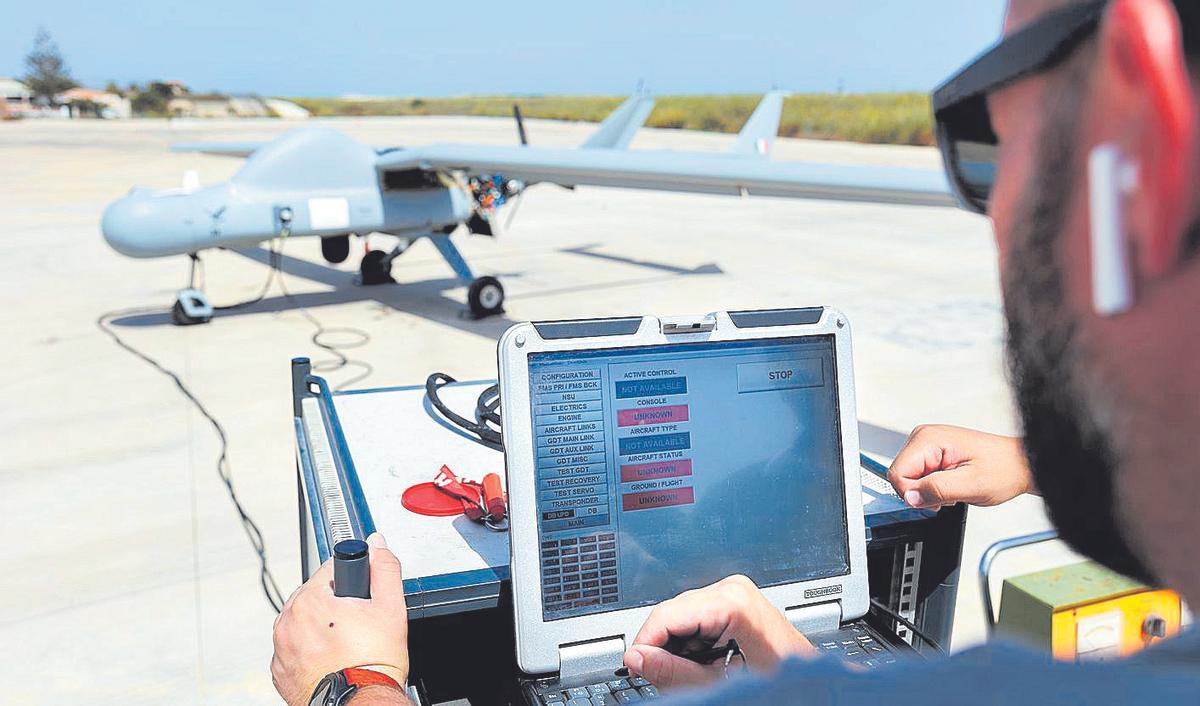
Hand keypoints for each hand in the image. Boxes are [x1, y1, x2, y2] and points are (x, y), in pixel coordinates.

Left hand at [271, 533, 409, 705]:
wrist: (359, 703)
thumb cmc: (371, 663)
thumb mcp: (390, 608)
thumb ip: (384, 568)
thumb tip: (378, 545)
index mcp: (310, 600)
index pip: (329, 570)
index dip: (350, 582)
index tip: (359, 600)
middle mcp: (289, 621)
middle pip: (314, 596)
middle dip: (334, 605)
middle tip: (357, 625)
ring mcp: (281, 648)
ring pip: (303, 622)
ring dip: (320, 627)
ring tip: (345, 645)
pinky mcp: (280, 670)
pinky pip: (294, 648)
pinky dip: (309, 650)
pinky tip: (331, 658)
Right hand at [623, 575, 812, 690]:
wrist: (812, 680)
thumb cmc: (782, 679)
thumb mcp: (720, 682)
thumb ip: (674, 672)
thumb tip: (638, 658)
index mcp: (733, 601)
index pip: (667, 614)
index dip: (645, 642)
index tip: (636, 667)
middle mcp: (731, 588)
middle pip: (671, 614)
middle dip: (662, 647)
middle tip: (664, 678)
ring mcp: (732, 592)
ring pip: (680, 617)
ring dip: (677, 647)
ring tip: (696, 673)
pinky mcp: (731, 602)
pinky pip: (694, 619)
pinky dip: (691, 643)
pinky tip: (705, 662)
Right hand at [887, 425, 1034, 508]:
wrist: (1019, 465)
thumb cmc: (1003, 469)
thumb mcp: (970, 485)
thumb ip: (936, 490)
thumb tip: (910, 497)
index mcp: (928, 439)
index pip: (897, 473)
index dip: (914, 493)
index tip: (936, 498)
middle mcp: (924, 437)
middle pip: (901, 475)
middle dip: (923, 492)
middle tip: (949, 492)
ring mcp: (928, 445)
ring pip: (910, 478)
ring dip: (930, 491)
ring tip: (955, 486)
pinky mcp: (933, 454)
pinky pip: (920, 477)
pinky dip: (934, 487)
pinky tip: (952, 483)